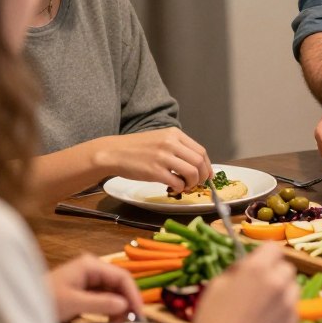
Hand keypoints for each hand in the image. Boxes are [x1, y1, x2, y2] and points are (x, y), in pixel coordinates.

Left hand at [48, 253, 141, 322]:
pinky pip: (104, 298)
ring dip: (119, 306)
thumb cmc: (45, 300)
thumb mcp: (73, 303)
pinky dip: (109, 309)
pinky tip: (110, 320)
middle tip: (130, 321)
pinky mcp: (83, 292)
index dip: (133, 293)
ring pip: (113, 291)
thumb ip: (100, 303)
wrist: (20, 306)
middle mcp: (92, 269)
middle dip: (126, 301)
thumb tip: (125, 305)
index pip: (121, 276)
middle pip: (118, 283)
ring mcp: (87, 280)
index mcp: (90, 265)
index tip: (139, 313)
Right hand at [91, 128, 212, 193]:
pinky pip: (177, 182)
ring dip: (192, 183)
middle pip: (199, 162)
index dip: (207, 166)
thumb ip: (178, 147)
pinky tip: (174, 188)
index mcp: (174, 134)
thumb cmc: (137, 148)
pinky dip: (180, 188)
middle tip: (197, 183)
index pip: (201, 151)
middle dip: (202, 176)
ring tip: (186, 186)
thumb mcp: (160, 139)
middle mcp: (171, 143)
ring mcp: (163, 157)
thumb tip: (196, 164)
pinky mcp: (154, 171)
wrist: (114, 152)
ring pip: (192, 173)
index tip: (207, 175)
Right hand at [187, 243, 299, 322]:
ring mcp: (289, 303)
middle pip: (286, 267)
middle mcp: (278, 282)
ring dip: (282, 291)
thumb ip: (239, 269)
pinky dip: (283, 311)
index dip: (265, 255)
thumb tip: (249, 265)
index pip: (273, 248)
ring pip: (293, 287)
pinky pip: (293, 308)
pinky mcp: (293, 322)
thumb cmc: (212, 320)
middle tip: (259, 287)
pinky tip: (265, 322)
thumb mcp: (218, 284)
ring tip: (262, 307)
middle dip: (275, 273)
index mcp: (257, 268)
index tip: (258, 264)